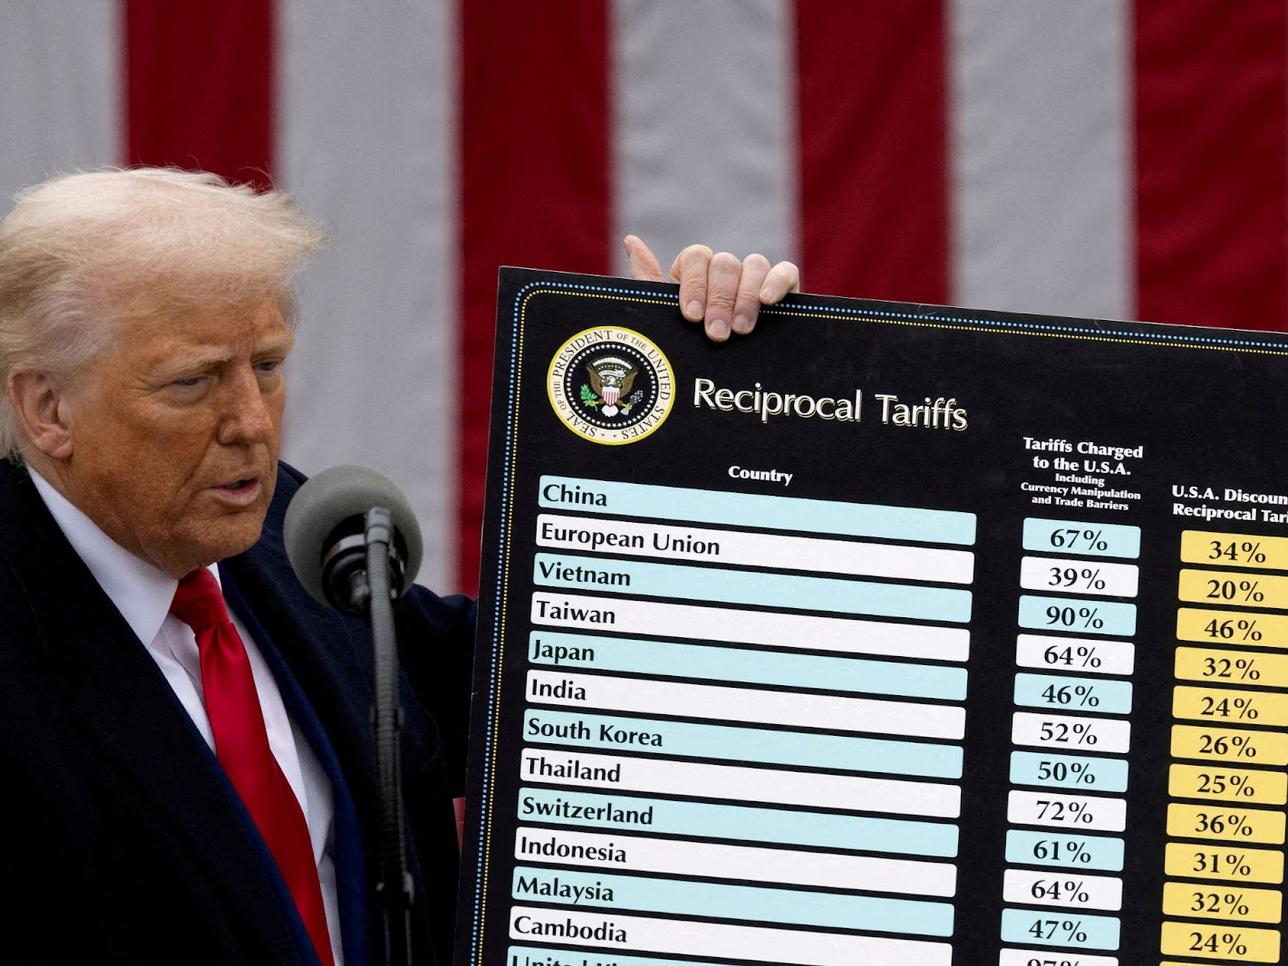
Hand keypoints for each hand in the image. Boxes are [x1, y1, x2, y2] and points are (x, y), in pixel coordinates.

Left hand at [624, 235, 799, 341]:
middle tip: (716, 334)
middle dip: (719, 300)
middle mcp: (726, 273)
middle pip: (725, 263)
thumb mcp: (665, 320)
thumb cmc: (690, 349)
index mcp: (696, 275)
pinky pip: (786, 271)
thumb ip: (648, 281)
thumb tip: (631, 240)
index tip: (692, 316)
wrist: (726, 382)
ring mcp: (756, 279)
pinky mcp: (784, 290)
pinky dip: (777, 281)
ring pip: (754, 264)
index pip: (696, 256)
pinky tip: (767, 301)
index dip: (694, 284)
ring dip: (745, 298)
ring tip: (740, 330)